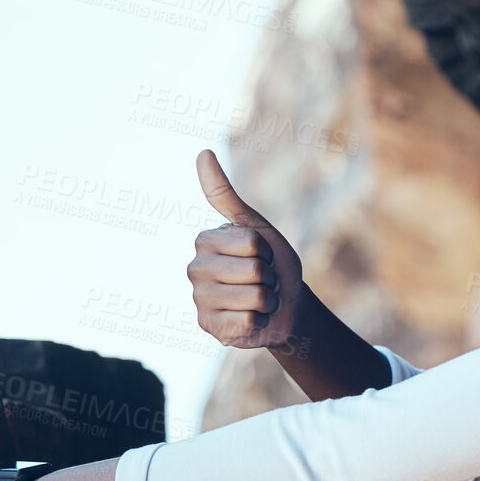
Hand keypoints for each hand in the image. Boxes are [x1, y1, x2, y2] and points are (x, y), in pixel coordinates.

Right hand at [189, 148, 307, 354]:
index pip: (252, 243)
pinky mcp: (209, 327)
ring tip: (259, 299)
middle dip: (270, 277)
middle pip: (254, 270)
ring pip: (254, 297)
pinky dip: (260, 321)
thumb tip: (201, 153)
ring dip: (268, 300)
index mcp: (204, 241)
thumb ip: (225, 195)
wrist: (284, 306)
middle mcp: (195, 270)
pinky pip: (248, 321)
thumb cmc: (271, 264)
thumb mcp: (255, 227)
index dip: (268, 251)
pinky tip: (251, 319)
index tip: (262, 255)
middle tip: (262, 281)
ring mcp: (199, 301)